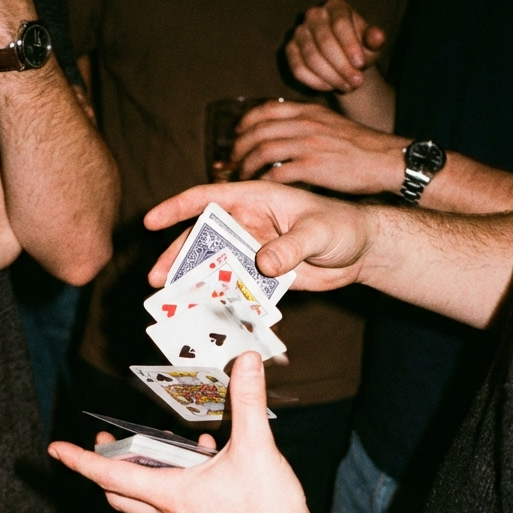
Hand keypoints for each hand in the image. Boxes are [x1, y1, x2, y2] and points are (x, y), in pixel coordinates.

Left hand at [48, 352, 314, 512]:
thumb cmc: (269, 510)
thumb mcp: (257, 447)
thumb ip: (247, 401)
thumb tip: (246, 362)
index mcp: (171, 496)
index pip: (111, 476)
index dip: (81, 460)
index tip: (57, 449)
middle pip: (119, 494)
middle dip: (106, 468)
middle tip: (106, 443)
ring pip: (145, 503)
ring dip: (144, 475)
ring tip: (160, 447)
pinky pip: (173, 510)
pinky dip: (174, 486)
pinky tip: (206, 463)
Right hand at [144, 180, 370, 292]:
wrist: (361, 252)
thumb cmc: (342, 227)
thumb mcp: (318, 232)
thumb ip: (291, 247)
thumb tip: (264, 264)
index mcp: (255, 200)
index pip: (209, 199)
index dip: (177, 208)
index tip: (151, 220)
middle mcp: (247, 224)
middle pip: (202, 238)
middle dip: (177, 256)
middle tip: (157, 278)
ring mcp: (252, 251)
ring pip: (214, 265)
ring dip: (194, 282)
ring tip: (172, 300)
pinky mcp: (261, 276)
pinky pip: (235, 287)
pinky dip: (220, 299)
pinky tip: (205, 314)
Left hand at [233, 101, 408, 191]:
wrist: (387, 159)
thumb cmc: (362, 147)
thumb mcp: (333, 124)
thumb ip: (309, 125)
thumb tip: (288, 135)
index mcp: (309, 111)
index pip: (266, 110)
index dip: (246, 123)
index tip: (238, 134)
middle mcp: (305, 123)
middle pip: (258, 131)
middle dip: (239, 148)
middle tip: (232, 161)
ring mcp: (308, 144)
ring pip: (262, 151)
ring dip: (246, 165)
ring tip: (241, 177)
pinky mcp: (312, 167)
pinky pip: (276, 172)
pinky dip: (262, 180)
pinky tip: (259, 188)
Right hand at [286, 0, 384, 93]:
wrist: (345, 61)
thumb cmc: (360, 49)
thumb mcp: (372, 45)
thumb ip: (374, 40)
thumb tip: (378, 37)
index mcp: (336, 6)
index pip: (340, 24)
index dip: (350, 45)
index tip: (361, 64)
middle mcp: (314, 15)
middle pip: (324, 42)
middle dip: (342, 66)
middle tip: (357, 82)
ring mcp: (299, 32)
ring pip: (311, 57)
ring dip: (330, 76)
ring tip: (348, 87)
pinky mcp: (290, 50)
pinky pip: (298, 69)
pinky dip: (315, 82)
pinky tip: (330, 88)